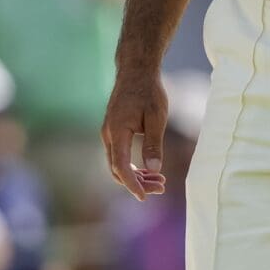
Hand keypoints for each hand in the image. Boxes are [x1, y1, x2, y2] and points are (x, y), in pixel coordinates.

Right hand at [103, 66, 169, 199]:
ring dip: (136, 176)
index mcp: (117, 131)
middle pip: (117, 169)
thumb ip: (153, 144)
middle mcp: (108, 135)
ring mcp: (109, 133)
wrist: (136, 71)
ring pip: (117, 164)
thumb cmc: (148, 92)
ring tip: (159, 181)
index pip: (120, 166)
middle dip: (137, 183)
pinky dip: (132, 166)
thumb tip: (154, 170)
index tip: (144, 197)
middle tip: (161, 187)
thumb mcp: (156, 117)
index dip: (132, 184)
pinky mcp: (114, 132)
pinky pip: (119, 156)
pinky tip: (149, 170)